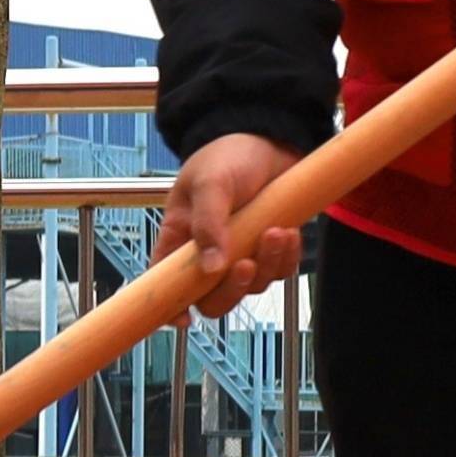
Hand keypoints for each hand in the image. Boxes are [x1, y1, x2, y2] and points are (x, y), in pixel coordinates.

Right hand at [158, 131, 307, 315]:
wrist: (269, 137)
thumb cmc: (228, 155)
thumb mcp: (210, 183)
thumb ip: (207, 224)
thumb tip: (211, 268)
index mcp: (179, 239)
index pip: (166, 284)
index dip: (171, 308)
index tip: (184, 319)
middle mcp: (207, 253)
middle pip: (213, 299)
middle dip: (232, 290)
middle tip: (246, 265)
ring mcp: (240, 253)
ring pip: (250, 287)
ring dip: (266, 265)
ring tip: (275, 231)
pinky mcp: (269, 249)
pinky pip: (278, 272)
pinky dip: (285, 258)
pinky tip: (288, 232)